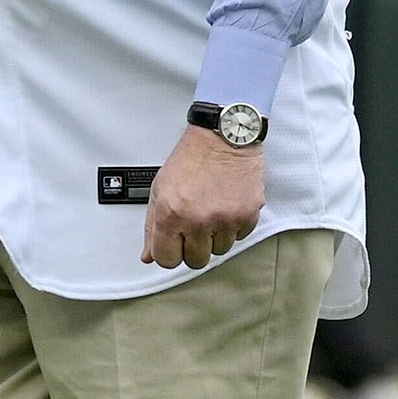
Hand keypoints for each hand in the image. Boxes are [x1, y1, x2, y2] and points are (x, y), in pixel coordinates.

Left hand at [143, 124, 264, 269]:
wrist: (224, 137)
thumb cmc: (192, 158)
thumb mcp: (161, 189)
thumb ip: (152, 226)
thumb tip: (149, 255)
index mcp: (171, 214)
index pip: (167, 260)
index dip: (170, 253)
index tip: (175, 244)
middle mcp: (198, 220)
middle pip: (195, 261)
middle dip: (194, 246)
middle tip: (195, 225)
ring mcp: (225, 220)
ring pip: (219, 251)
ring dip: (215, 236)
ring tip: (213, 211)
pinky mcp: (247, 216)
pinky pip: (239, 237)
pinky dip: (234, 226)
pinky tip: (227, 206)